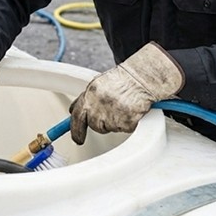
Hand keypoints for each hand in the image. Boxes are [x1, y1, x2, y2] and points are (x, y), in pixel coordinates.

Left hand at [69, 42, 183, 143]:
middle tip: (110, 117)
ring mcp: (112, 114)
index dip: (76, 130)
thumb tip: (74, 111)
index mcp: (90, 94)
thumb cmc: (123, 80)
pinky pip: (124, 129)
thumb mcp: (99, 84)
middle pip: (94, 125)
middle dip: (100, 123)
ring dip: (114, 122)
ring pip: (109, 128)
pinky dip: (127, 123)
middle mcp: (99, 105)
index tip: (77, 138)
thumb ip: (87, 98)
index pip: (77, 116)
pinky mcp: (126, 122)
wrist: (142, 77)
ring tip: (122, 107)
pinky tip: (130, 110)